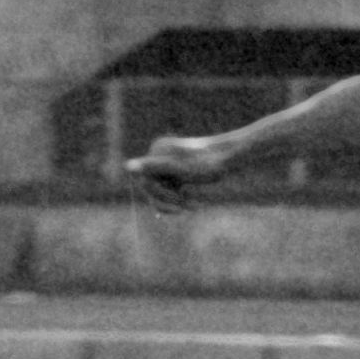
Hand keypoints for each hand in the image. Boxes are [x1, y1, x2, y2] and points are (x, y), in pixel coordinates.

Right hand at [121, 135, 239, 211]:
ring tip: (193, 206)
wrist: (232, 158)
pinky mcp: (177, 172)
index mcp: (158, 150)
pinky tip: (189, 206)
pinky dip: (178, 200)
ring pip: (160, 191)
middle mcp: (160, 155)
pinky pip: (169, 190)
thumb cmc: (208, 163)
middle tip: (188, 207)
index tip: (179, 201)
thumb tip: (127, 166)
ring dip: (174, 202)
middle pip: (151, 187)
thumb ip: (153, 168)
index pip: (146, 181)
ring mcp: (168, 164)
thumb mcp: (181, 170)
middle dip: (168, 200)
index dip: (160, 195)